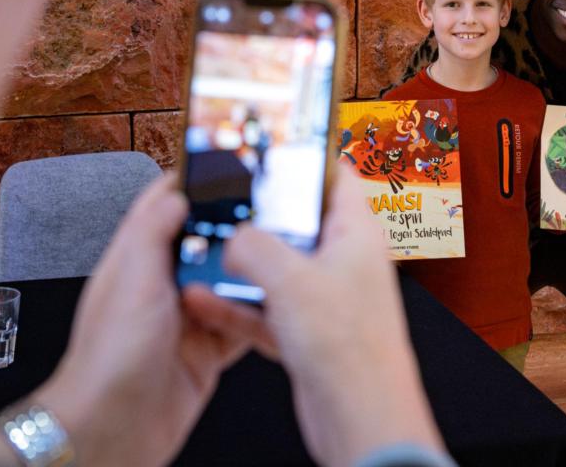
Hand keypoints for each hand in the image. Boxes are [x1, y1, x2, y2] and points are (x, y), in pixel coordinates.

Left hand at [0, 173, 255, 465]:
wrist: (112, 428)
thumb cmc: (109, 358)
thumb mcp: (132, 280)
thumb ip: (153, 232)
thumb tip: (177, 192)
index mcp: (136, 259)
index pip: (163, 205)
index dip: (192, 181)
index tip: (228, 163)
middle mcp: (161, 286)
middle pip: (205, 242)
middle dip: (235, 227)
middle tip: (271, 211)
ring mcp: (185, 320)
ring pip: (229, 283)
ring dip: (250, 274)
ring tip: (279, 256)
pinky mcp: (206, 353)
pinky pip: (241, 326)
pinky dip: (259, 317)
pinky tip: (277, 306)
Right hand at [219, 169, 445, 466]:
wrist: (362, 421)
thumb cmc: (350, 351)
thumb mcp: (292, 281)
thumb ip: (255, 246)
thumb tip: (233, 233)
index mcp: (357, 235)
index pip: (336, 176)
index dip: (305, 155)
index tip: (270, 143)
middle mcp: (345, 263)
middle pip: (298, 221)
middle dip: (259, 212)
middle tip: (222, 197)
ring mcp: (327, 300)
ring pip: (278, 267)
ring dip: (240, 262)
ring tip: (203, 245)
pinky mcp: (309, 335)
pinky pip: (266, 309)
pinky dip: (236, 305)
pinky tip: (203, 299)